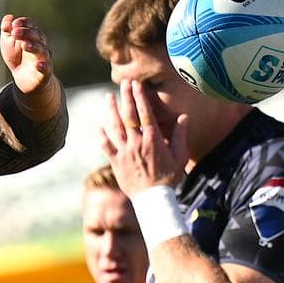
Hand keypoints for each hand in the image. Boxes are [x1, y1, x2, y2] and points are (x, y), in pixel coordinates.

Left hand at [0, 14, 58, 118]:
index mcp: (33, 35)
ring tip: (23, 45)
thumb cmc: (17, 57)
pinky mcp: (45, 73)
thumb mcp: (8, 43)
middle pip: (37, 35)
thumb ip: (7, 30)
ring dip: (33, 46)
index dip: (24, 23)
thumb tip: (8, 18)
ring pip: (42, 50)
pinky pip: (47, 69)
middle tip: (15, 33)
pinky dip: (43, 66)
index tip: (14, 24)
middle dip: (26, 33)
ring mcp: (44, 58)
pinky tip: (38, 65)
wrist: (23, 80)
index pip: (32, 25)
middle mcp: (41, 45)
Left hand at [98, 79, 188, 194]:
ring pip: (115, 127)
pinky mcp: (116, 162)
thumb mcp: (180, 156)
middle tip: (124, 82)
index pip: (145, 114)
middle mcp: (136, 143)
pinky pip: (106, 146)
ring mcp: (125, 152)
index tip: (137, 85)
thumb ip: (180, 136)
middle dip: (126, 97)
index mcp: (153, 140)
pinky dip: (102, 135)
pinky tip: (99, 125)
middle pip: (129, 116)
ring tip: (108, 97)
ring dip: (111, 111)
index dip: (140, 97)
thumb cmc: (169, 178)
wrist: (154, 200)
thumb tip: (184, 117)